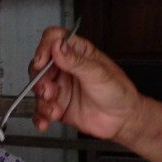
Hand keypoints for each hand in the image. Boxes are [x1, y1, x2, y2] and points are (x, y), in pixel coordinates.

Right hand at [30, 28, 143, 142]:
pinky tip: (46, 121)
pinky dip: (40, 116)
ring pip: (38, 89)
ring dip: (42, 101)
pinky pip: (41, 110)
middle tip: (49, 90)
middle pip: (40, 65)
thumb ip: (76, 61)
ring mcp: (61, 87)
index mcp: (77, 53)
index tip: (42, 61)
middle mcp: (66, 68)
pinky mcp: (58, 105)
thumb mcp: (98, 73)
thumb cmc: (118, 91)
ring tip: (54, 109)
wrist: (123, 120)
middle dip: (40, 80)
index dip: (44, 48)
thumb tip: (58, 46)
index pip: (54, 39)